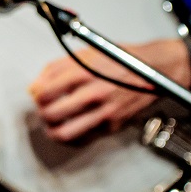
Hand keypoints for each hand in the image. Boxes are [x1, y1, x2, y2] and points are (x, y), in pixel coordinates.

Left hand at [28, 38, 190, 142]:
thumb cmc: (119, 58)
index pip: (44, 93)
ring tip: (53, 123)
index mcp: (83, 73)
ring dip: (52, 130)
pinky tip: (71, 126)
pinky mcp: (113, 125)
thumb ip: (55, 69)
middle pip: (51, 114)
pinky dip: (72, 135)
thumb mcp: (84, 53)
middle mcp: (93, 93)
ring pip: (65, 133)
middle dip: (41, 113)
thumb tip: (35, 87)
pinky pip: (84, 138)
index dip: (35, 96)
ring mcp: (104, 112)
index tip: (37, 95)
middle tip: (44, 109)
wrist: (155, 68)